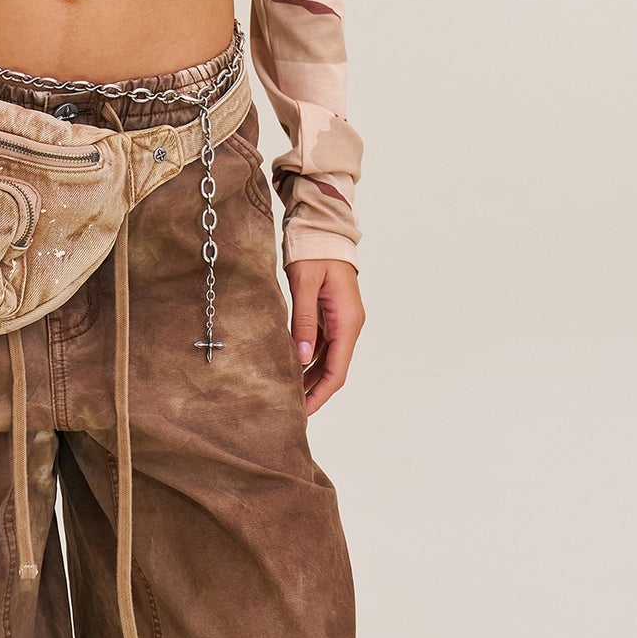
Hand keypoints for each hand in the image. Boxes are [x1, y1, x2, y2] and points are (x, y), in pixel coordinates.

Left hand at [285, 258, 362, 413]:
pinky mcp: (331, 313)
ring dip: (310, 376)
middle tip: (289, 409)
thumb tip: (301, 357)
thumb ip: (304, 320)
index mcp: (348, 320)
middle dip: (314, 390)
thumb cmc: (314, 250)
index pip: (337, 370)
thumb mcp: (305, 283)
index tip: (303, 412)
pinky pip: (321, 343)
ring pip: (327, 357)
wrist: (322, 226)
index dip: (320, 393)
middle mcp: (349, 323)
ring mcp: (341, 319)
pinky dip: (307, 357)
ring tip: (287, 392)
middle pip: (333, 368)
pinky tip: (290, 366)